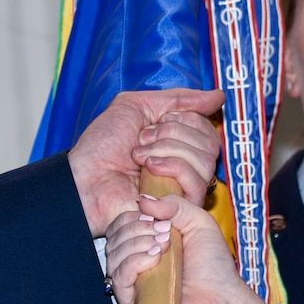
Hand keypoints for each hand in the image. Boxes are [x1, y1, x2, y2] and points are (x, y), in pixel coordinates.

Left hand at [68, 88, 223, 236]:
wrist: (84, 178)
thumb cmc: (103, 145)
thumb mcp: (136, 106)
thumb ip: (178, 99)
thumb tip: (219, 95)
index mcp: (178, 141)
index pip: (206, 125)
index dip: (183, 118)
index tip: (154, 122)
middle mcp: (186, 164)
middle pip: (210, 141)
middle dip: (173, 133)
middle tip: (142, 139)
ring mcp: (184, 187)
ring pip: (207, 160)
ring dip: (169, 150)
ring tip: (140, 157)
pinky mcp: (181, 208)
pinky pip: (198, 184)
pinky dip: (174, 168)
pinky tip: (149, 170)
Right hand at [106, 193, 246, 303]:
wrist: (223, 302)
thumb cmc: (214, 267)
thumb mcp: (199, 222)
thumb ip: (175, 204)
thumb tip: (142, 199)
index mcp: (147, 243)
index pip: (122, 224)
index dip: (136, 215)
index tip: (160, 218)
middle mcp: (136, 262)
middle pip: (115, 236)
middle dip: (138, 226)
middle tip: (165, 232)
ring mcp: (132, 282)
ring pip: (113, 253)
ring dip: (137, 242)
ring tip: (165, 246)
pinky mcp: (131, 302)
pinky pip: (118, 276)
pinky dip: (134, 261)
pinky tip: (155, 258)